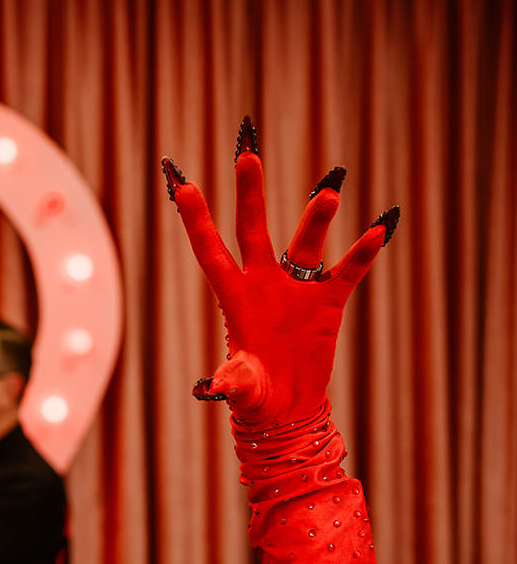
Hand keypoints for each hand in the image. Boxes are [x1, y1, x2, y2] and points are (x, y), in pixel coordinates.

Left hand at [163, 117, 397, 427]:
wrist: (287, 407)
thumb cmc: (254, 396)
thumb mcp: (242, 389)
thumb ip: (233, 380)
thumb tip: (219, 387)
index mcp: (234, 297)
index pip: (211, 252)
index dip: (197, 222)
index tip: (184, 187)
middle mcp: (263, 283)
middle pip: (253, 229)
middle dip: (250, 194)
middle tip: (247, 155)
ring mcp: (296, 290)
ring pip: (305, 244)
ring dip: (316, 220)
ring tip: (328, 194)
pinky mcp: (328, 303)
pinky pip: (348, 271)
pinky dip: (363, 253)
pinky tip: (379, 229)